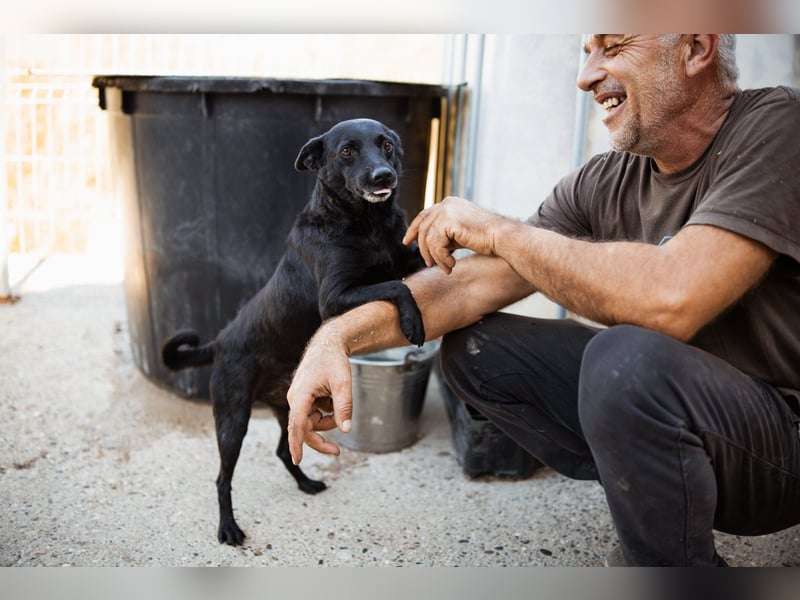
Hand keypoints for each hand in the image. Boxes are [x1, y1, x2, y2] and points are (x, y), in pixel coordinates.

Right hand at [287, 325, 353, 464]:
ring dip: (327, 421)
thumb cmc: (333, 361)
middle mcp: (295, 399)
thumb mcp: (343, 383)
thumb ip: (344, 407)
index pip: (297, 424)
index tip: (297, 460)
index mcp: (301, 395)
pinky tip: (332, 398)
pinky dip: (326, 412)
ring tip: (338, 403)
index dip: (297, 443)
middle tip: (337, 452)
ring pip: (311, 423)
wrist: (328, 344)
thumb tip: (345, 430)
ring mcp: (299, 400)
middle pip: (304, 429)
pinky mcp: (304, 399)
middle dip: (320, 440)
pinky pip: (314, 415)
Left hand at [403, 196, 503, 273]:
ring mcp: (446, 211)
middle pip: (423, 228)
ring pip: (428, 239)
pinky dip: (442, 258)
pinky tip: (452, 264)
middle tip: (429, 264)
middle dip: (423, 249)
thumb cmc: (485, 238)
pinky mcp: (448, 222)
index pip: (424, 215)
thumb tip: (426, 244)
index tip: (407, 242)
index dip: (414, 229)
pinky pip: (436, 245)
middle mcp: (446, 204)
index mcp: (449, 203)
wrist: (501, 237)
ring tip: (446, 267)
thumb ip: (444, 234)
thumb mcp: (459, 233)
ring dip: (436, 257)